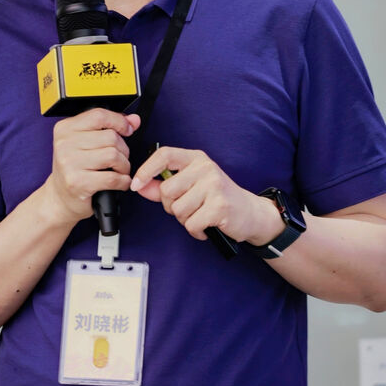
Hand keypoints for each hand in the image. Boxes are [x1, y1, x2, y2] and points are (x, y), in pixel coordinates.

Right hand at [43, 109, 140, 226]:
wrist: (59, 198)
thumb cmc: (75, 169)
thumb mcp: (87, 142)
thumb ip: (109, 127)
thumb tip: (134, 120)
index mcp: (65, 128)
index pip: (99, 115)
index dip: (119, 122)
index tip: (127, 130)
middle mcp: (64, 144)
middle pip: (110, 137)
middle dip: (123, 149)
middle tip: (120, 158)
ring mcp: (69, 163)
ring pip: (113, 155)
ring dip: (124, 166)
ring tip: (119, 171)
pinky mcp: (78, 183)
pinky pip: (113, 178)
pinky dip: (123, 181)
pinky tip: (119, 182)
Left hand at [130, 147, 282, 244]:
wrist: (250, 213)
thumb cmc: (217, 199)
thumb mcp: (191, 187)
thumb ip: (164, 186)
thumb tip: (140, 186)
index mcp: (196, 159)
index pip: (164, 155)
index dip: (146, 169)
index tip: (136, 184)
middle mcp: (206, 168)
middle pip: (167, 191)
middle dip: (171, 206)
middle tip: (189, 208)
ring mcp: (214, 186)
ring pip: (177, 210)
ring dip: (185, 220)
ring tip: (200, 215)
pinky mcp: (220, 206)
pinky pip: (191, 224)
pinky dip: (195, 231)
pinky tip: (206, 226)